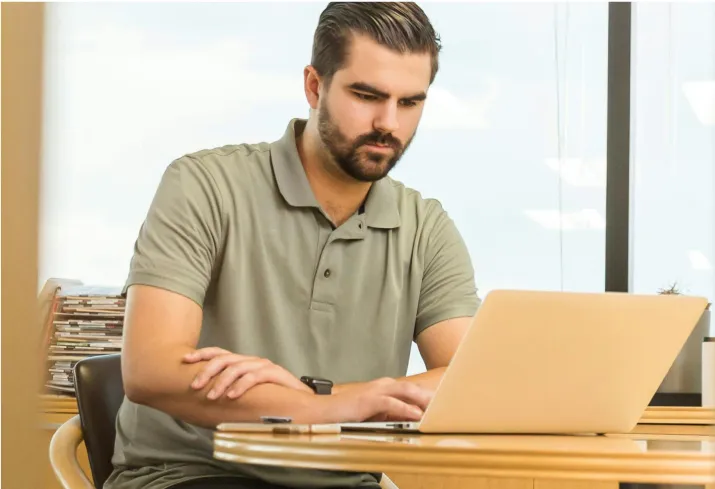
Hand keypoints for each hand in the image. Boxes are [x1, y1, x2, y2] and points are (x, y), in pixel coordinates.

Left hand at [183, 347, 310, 399]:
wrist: (300, 401)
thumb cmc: (269, 399)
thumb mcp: (245, 394)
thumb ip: (228, 391)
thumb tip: (203, 399)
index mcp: (243, 363)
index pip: (219, 353)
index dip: (202, 354)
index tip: (185, 360)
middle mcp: (251, 360)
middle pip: (224, 359)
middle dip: (207, 371)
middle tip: (194, 386)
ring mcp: (263, 365)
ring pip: (237, 368)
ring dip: (221, 382)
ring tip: (212, 396)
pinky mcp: (274, 373)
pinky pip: (254, 377)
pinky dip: (241, 386)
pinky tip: (232, 396)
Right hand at [322, 377, 433, 422]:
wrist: (321, 412)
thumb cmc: (345, 413)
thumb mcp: (372, 413)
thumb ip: (389, 413)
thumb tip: (407, 419)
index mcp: (383, 388)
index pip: (409, 390)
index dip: (426, 396)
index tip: (441, 403)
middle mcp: (381, 386)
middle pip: (411, 388)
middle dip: (429, 396)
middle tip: (447, 404)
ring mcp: (374, 391)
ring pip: (405, 391)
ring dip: (421, 400)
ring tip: (437, 408)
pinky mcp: (368, 400)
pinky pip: (391, 403)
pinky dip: (405, 408)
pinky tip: (416, 414)